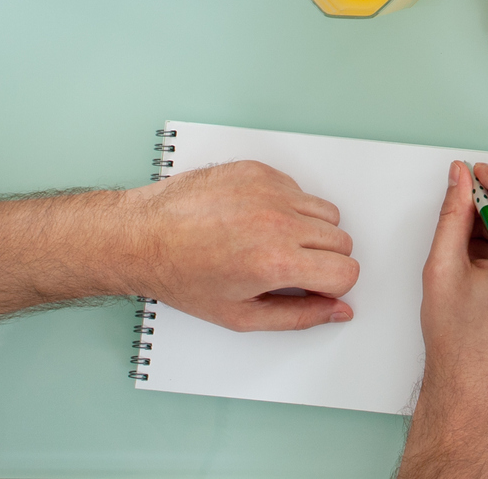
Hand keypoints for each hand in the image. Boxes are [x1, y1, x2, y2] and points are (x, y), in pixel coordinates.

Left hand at [114, 161, 358, 331]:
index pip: (346, 271)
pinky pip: (299, 189)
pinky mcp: (259, 171)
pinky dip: (287, 206)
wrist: (141, 236)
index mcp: (276, 261)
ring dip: (311, 231)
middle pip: (342, 241)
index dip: (332, 286)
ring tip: (272, 243)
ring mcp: (270, 191)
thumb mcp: (240, 315)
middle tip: (288, 268)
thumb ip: (298, 316)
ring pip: (327, 213)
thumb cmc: (181, 276)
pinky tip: (256, 221)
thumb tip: (336, 311)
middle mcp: (279, 221)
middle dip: (323, 260)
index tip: (313, 287)